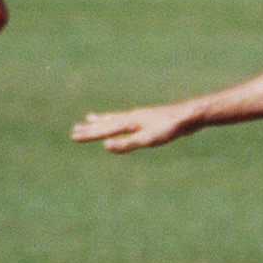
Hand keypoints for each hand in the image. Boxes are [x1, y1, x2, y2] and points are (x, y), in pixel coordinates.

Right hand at [71, 104, 192, 151]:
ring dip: (101, 120)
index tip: (74, 136)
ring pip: (116, 118)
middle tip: (74, 130)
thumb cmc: (170, 129)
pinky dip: (118, 119)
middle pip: (107, 122)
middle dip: (91, 128)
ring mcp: (140, 116)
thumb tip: (106, 146)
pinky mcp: (148, 118)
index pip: (105, 129)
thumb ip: (128, 143)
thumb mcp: (148, 139)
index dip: (90, 134)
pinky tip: (122, 120)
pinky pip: (126, 118)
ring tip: (89, 118)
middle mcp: (132, 116)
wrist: (189, 115)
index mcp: (130, 122)